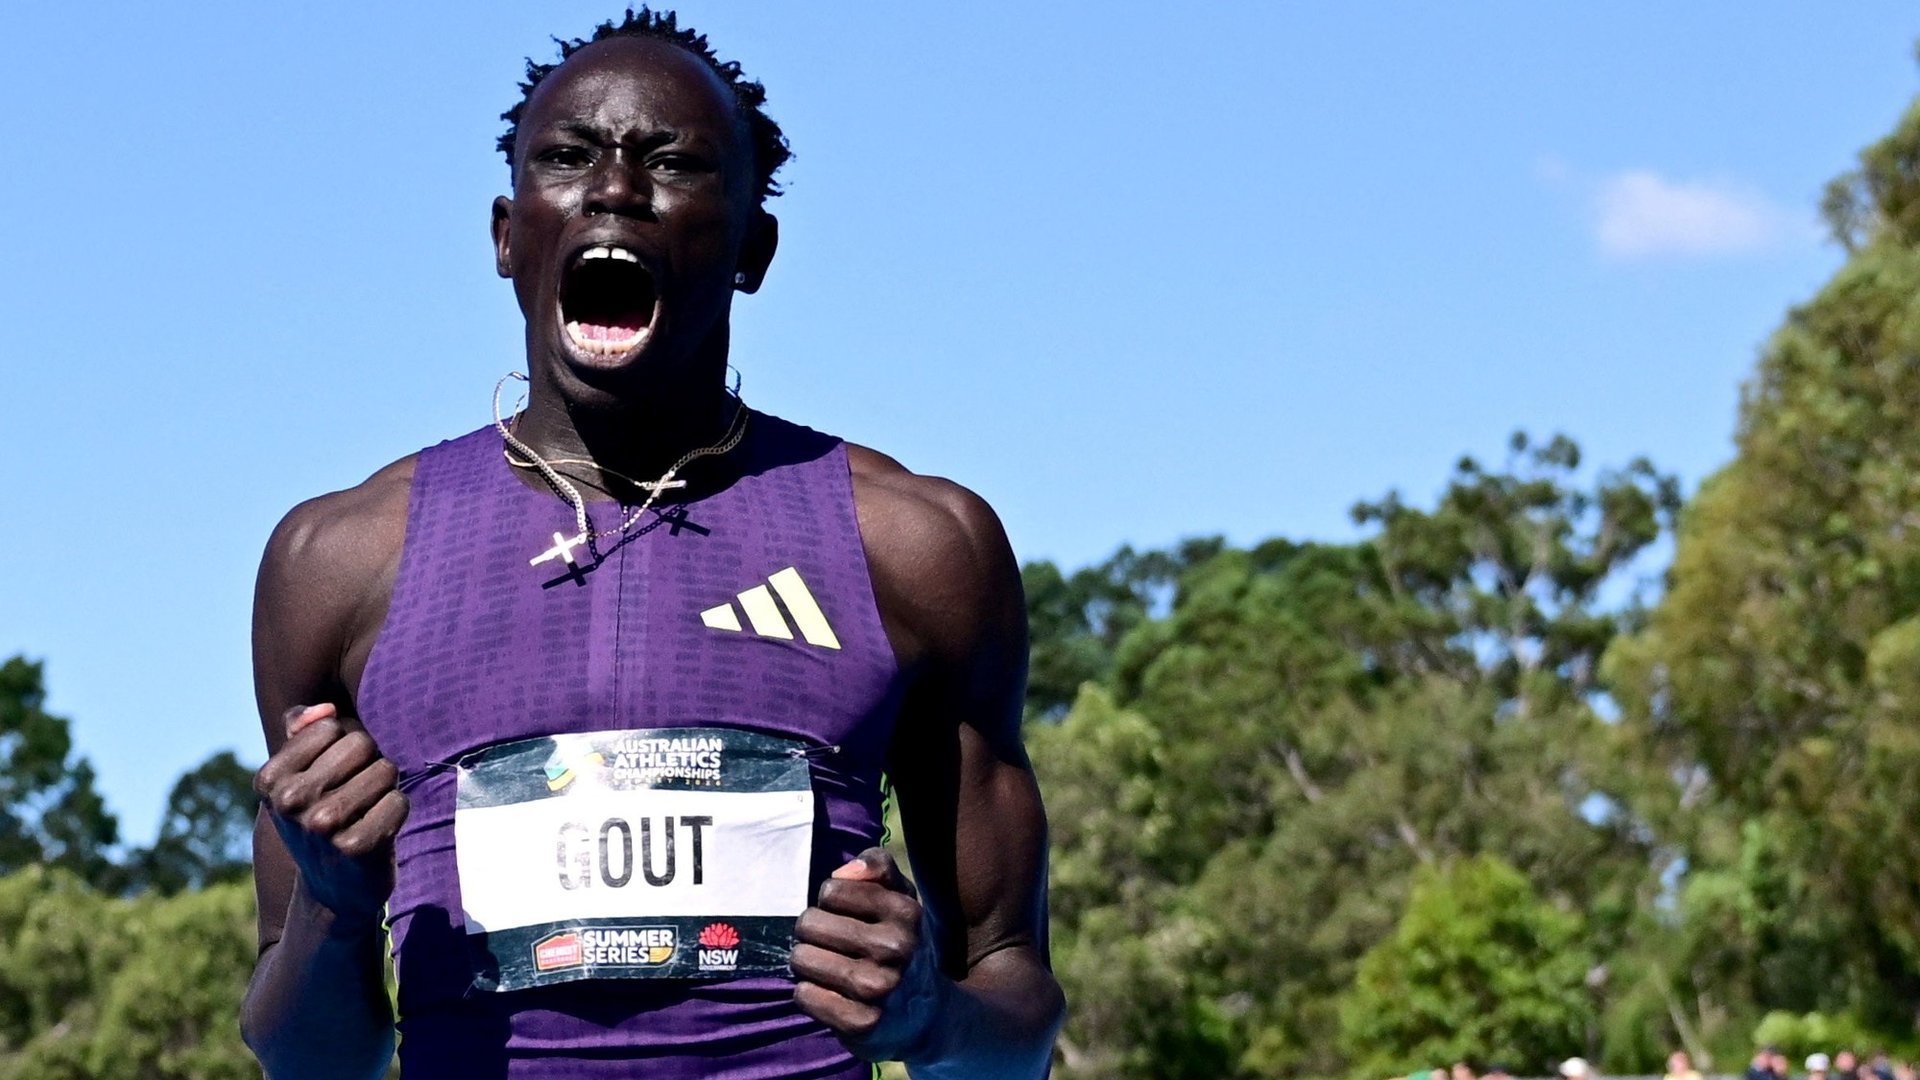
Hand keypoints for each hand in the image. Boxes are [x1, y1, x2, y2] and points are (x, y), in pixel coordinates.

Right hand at [253, 703, 408, 933]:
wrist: (333, 889)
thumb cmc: (320, 818)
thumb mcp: (298, 776)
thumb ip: (301, 730)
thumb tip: (324, 710)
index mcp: (269, 779)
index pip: (332, 726)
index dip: (344, 746)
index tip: (333, 776)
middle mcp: (290, 802)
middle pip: (361, 744)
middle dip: (369, 763)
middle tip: (355, 795)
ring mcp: (322, 827)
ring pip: (385, 770)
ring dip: (385, 788)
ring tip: (366, 812)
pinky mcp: (357, 848)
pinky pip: (400, 801)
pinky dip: (397, 811)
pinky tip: (379, 831)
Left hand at [792, 847, 944, 1061]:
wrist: (927, 1015)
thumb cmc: (902, 943)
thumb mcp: (902, 897)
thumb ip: (878, 866)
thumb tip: (842, 873)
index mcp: (906, 912)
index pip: (831, 890)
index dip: (831, 902)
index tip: (846, 916)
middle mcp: (895, 948)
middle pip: (809, 923)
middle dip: (813, 932)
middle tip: (833, 945)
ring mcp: (879, 988)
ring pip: (801, 958)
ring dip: (807, 962)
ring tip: (829, 968)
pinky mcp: (861, 1022)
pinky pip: (804, 995)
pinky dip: (808, 993)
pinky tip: (830, 993)